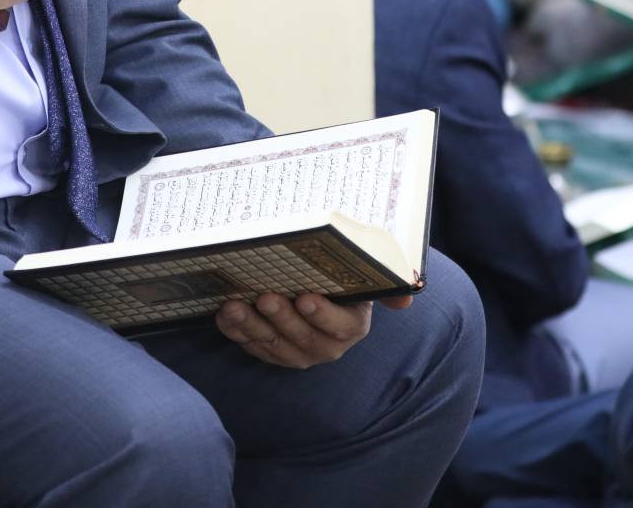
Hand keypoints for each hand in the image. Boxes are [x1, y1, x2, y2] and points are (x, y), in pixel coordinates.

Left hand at [216, 291, 413, 368]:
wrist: (317, 289)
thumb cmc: (342, 281)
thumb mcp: (367, 279)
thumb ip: (385, 286)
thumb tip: (407, 300)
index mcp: (352, 327)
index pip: (340, 326)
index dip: (322, 315)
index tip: (306, 297)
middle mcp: (326, 347)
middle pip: (302, 338)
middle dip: (282, 318)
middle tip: (265, 296)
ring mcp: (297, 353)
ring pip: (274, 345)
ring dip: (252, 326)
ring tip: (235, 306)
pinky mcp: (272, 352)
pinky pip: (253, 346)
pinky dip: (238, 332)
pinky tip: (225, 315)